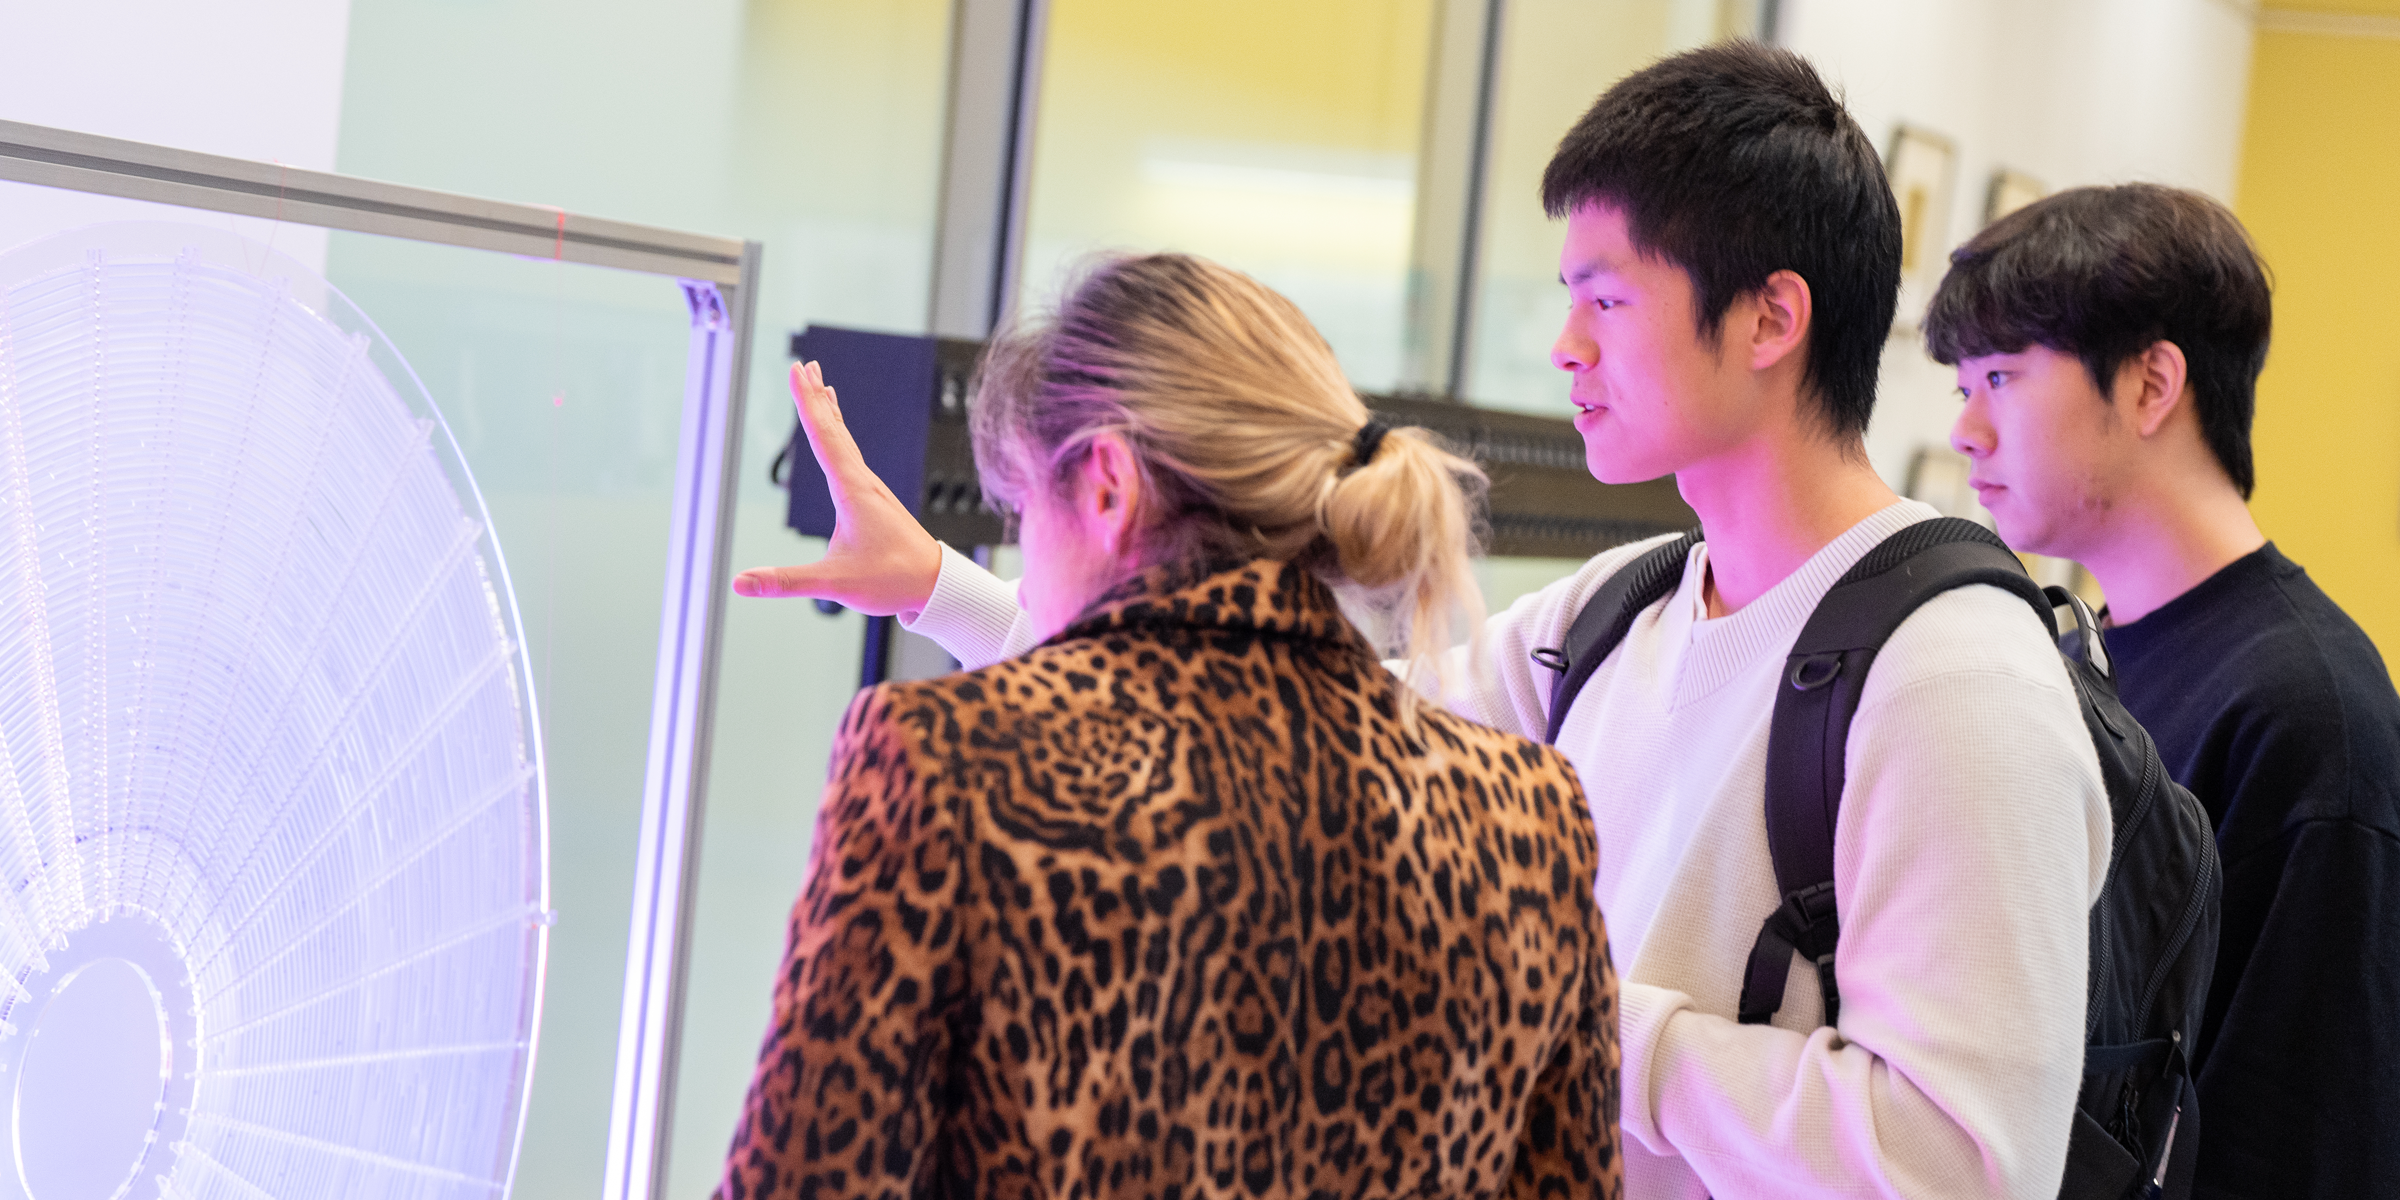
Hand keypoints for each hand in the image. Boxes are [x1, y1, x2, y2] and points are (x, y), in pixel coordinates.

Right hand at [733, 361, 942, 616]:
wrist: (938, 585)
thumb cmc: (893, 580)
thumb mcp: (834, 584)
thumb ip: (786, 582)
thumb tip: (740, 583)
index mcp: (852, 491)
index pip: (823, 437)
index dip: (806, 403)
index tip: (797, 371)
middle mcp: (864, 482)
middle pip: (835, 430)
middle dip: (816, 397)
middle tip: (806, 365)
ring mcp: (872, 490)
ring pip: (847, 441)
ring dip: (830, 412)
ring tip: (822, 388)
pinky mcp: (877, 501)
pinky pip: (853, 456)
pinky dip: (842, 436)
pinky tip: (841, 439)